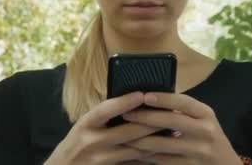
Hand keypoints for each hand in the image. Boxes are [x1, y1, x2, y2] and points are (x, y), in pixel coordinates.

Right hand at [45, 92, 160, 164]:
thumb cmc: (77, 142)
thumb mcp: (84, 125)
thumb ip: (104, 116)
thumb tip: (135, 101)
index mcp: (85, 124)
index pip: (105, 110)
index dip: (124, 102)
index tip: (142, 93)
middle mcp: (91, 142)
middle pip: (127, 132)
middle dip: (151, 123)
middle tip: (171, 113)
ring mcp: (100, 160)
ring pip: (135, 150)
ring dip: (155, 141)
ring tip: (173, 131)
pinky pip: (133, 164)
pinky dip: (148, 157)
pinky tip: (162, 151)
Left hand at [120, 92, 240, 163]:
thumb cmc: (208, 138)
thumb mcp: (203, 120)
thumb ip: (183, 111)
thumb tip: (149, 99)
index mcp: (206, 114)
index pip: (183, 102)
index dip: (163, 98)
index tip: (144, 95)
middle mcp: (205, 131)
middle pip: (171, 121)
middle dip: (145, 117)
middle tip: (125, 114)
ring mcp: (198, 152)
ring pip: (162, 145)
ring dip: (139, 140)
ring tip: (122, 135)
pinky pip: (162, 162)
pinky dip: (144, 158)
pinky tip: (131, 154)